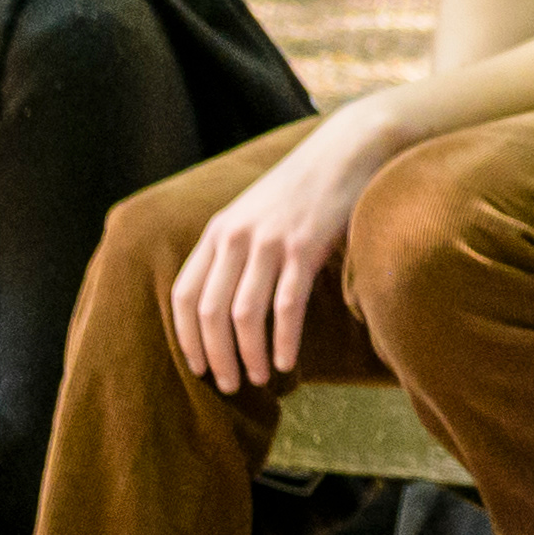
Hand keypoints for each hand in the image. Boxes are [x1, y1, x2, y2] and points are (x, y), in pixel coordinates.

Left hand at [170, 119, 382, 392]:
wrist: (349, 148)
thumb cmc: (306, 186)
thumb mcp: (257, 212)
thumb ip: (237, 247)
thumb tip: (229, 302)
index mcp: (218, 231)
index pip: (184, 295)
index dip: (186, 337)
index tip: (199, 367)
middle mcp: (236, 237)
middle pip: (210, 312)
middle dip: (216, 356)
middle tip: (228, 385)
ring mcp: (270, 241)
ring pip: (244, 315)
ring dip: (248, 355)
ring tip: (257, 379)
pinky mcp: (305, 247)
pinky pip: (285, 306)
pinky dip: (282, 340)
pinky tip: (285, 362)